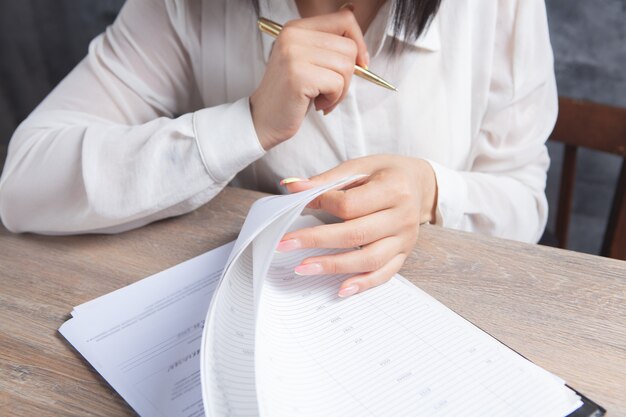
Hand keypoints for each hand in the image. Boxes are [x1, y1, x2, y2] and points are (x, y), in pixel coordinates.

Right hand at [250, 7, 368, 150]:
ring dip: (340, 90)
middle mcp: (293, 36)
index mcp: (296, 28)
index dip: (358, 42)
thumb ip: (328, 40)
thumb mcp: (308, 60)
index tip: (359, 63)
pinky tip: (317, 104)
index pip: (343, 19)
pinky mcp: (298, 76)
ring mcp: (294, 55)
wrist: (264, 119)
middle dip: (348, 75)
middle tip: (330, 90)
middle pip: (348, 47)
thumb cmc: (290, 94)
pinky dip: (333, 99)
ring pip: (345, 66)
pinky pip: (337, 84)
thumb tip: (352, 9)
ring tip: (322, 97)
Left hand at [277, 155, 437, 297]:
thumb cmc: (387, 173)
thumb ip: (327, 180)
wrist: (421, 184)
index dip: (321, 203)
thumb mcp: (360, 167)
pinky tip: (342, 289)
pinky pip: (384, 274)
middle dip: (317, 240)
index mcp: (394, 189)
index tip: (298, 204)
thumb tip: (291, 187)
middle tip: (286, 244)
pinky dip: (363, 284)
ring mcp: (405, 239)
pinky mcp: (404, 254)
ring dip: (334, 266)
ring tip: (304, 268)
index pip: (350, 204)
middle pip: (356, 234)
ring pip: (369, 259)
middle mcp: (403, 217)